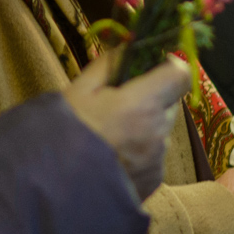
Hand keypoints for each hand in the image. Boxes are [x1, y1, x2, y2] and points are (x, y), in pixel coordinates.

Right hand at [65, 53, 189, 200]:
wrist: (53, 188)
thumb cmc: (63, 134)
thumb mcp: (79, 90)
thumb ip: (109, 64)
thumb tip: (129, 45)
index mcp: (141, 106)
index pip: (180, 75)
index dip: (169, 67)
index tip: (152, 67)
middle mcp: (157, 134)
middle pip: (171, 103)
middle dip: (153, 97)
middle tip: (121, 102)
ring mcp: (157, 160)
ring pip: (162, 130)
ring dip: (146, 125)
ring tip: (113, 134)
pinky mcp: (154, 181)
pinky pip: (155, 155)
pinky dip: (141, 150)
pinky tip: (114, 155)